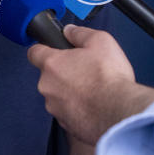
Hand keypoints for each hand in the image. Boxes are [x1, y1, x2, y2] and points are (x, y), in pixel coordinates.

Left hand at [28, 25, 153, 143]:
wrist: (119, 112)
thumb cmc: (109, 79)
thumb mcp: (100, 41)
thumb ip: (80, 33)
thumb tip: (70, 31)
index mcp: (52, 64)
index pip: (34, 52)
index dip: (42, 49)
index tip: (50, 50)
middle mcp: (48, 86)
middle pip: (49, 76)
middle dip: (63, 73)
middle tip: (84, 71)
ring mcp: (54, 107)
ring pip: (58, 95)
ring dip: (70, 93)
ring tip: (93, 90)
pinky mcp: (65, 123)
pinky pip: (67, 112)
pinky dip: (77, 109)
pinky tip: (94, 105)